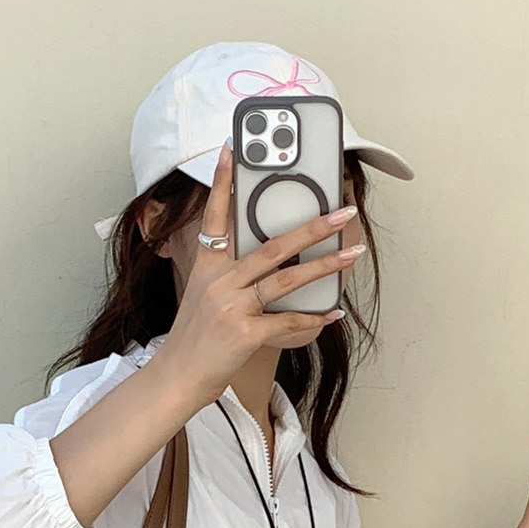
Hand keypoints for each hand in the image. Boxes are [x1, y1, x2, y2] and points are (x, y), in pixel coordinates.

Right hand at [157, 140, 364, 403]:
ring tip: (352, 252)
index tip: (231, 149)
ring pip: (286, 278)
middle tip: (341, 210)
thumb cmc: (193, 341)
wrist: (176, 378)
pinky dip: (313, 318)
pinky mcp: (244, 333)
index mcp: (207, 269)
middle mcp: (220, 282)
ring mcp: (232, 307)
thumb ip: (228, 278)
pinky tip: (333, 312)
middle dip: (312, 226)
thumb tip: (268, 265)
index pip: (215, 217)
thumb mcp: (202, 299)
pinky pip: (287, 321)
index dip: (223, 182)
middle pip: (272, 246)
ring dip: (325, 265)